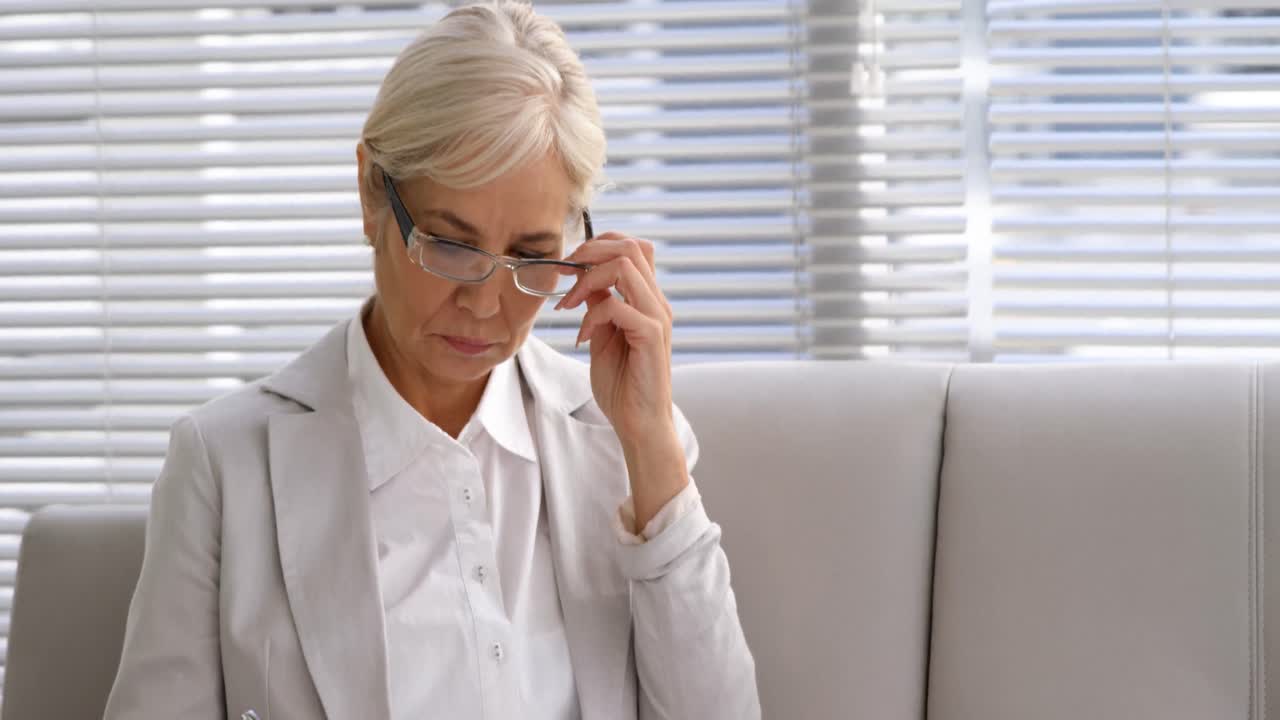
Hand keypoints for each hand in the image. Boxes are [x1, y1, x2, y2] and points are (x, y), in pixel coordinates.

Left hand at [553, 232, 674, 444]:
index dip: (598, 245)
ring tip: (569, 304)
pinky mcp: (651, 336)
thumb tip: (585, 281)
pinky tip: (582, 337)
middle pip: (631, 246)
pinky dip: (592, 315)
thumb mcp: (603, 335)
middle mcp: (656, 302)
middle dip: (589, 252)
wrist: (639, 423)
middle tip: (565, 274)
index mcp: (647, 299)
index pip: (633, 247)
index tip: (569, 266)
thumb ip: (599, 305)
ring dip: (588, 279)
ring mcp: (656, 317)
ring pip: (625, 265)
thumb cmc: (623, 384)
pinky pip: (618, 306)